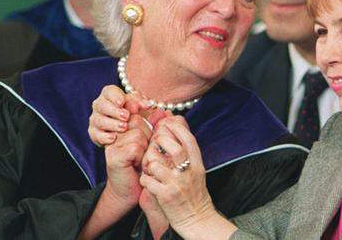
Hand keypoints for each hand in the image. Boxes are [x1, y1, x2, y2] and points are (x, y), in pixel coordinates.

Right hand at [89, 85, 156, 145]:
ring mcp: (95, 119)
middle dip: (114, 111)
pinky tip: (113, 138)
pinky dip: (104, 137)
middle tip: (126, 116)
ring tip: (124, 127)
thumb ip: (141, 103)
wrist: (127, 130)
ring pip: (99, 120)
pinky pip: (96, 134)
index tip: (122, 102)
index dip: (114, 96)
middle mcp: (99, 106)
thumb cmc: (132, 113)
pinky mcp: (94, 133)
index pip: (108, 91)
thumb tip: (147, 105)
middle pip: (102, 105)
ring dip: (112, 124)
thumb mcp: (138, 106)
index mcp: (109, 95)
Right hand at [102, 115, 153, 210]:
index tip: (150, 130)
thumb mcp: (151, 143)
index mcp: (121, 127)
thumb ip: (156, 126)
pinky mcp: (113, 156)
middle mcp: (114, 133)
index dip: (146, 119)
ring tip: (140, 159)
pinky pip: (135, 147)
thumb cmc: (143, 166)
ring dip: (145, 148)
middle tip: (143, 151)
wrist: (129, 191)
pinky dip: (141, 157)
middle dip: (148, 136)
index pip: (136, 112)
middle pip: (137, 121)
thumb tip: (164, 110)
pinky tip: (136, 165)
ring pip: (138, 134)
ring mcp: (112, 144)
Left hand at [140, 116, 224, 236]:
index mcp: (197, 164)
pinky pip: (147, 180)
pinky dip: (144, 178)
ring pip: (156, 163)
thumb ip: (188, 152)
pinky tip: (148, 180)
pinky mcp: (165, 196)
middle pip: (173, 148)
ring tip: (150, 165)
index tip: (168, 122)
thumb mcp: (197, 170)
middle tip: (155, 144)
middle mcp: (188, 173)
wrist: (197, 219)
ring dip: (149, 162)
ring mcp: (177, 184)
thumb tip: (180, 128)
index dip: (178, 128)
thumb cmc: (194, 193)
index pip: (189, 140)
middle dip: (160, 142)